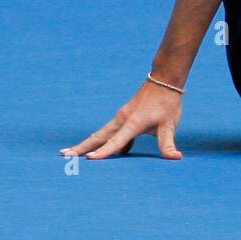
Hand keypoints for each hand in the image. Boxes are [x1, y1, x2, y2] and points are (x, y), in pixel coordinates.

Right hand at [63, 79, 183, 159]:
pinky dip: (101, 140)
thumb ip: (168, 143)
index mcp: (133, 123)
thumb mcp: (169, 124)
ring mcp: (121, 117)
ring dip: (86, 143)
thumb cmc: (167, 103)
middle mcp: (122, 120)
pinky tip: (98, 150)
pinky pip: (109, 131)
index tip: (90, 159)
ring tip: (70, 152)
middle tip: (64, 155)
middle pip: (99, 136)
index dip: (105, 152)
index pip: (117, 142)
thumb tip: (175, 158)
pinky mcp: (123, 116)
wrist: (164, 80)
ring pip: (101, 133)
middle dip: (82, 146)